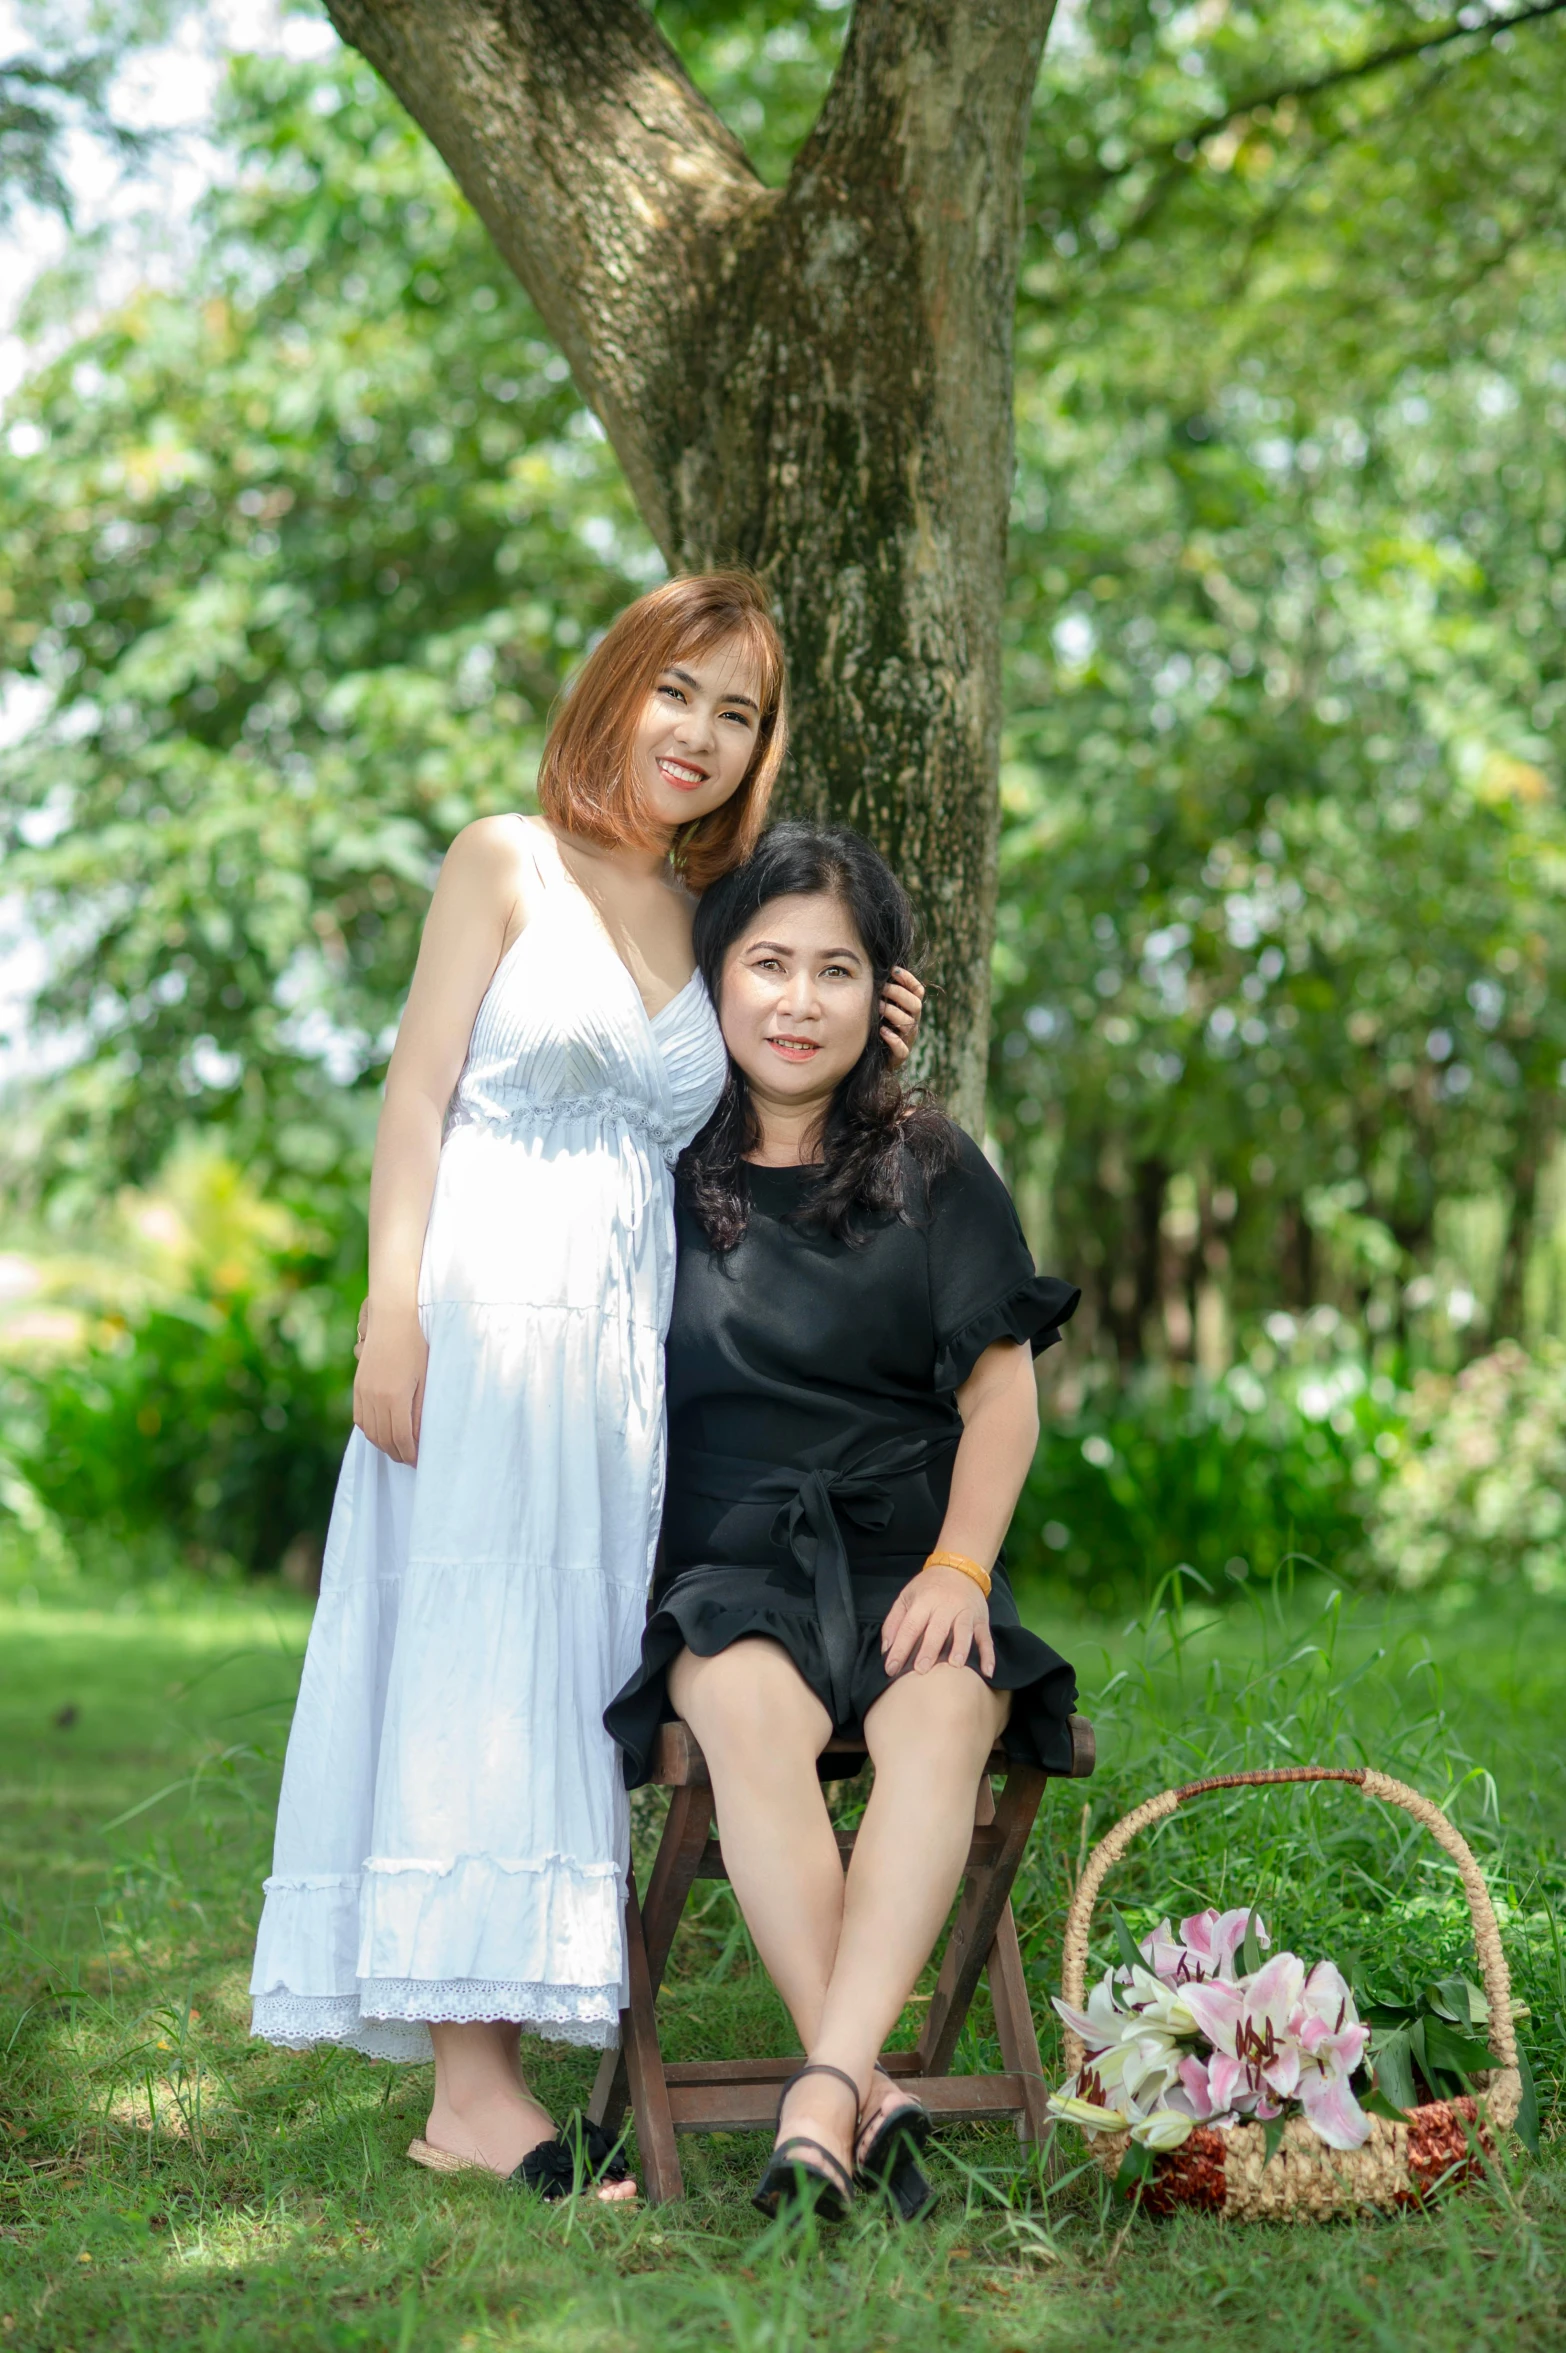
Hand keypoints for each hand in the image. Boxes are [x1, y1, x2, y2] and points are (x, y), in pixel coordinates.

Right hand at [353, 1301, 427, 1465]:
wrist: (393, 1317)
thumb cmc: (417, 1345)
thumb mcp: (425, 1379)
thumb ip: (420, 1410)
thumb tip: (418, 1438)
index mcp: (394, 1397)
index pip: (401, 1438)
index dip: (410, 1454)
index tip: (419, 1462)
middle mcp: (374, 1397)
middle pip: (383, 1439)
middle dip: (398, 1454)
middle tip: (411, 1460)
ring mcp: (363, 1391)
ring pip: (369, 1431)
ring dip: (383, 1445)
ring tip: (398, 1450)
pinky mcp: (358, 1386)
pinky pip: (360, 1418)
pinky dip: (370, 1431)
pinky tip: (382, 1433)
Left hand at [879, 965, 924, 1065]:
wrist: (872, 1056)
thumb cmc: (875, 1025)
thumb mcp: (880, 1006)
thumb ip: (882, 990)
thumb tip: (876, 968)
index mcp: (910, 1009)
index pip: (918, 991)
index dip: (909, 980)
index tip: (894, 970)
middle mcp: (912, 1023)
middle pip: (915, 1005)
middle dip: (899, 994)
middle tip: (882, 988)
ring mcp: (907, 1040)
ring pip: (909, 1024)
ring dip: (893, 1013)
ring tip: (878, 1007)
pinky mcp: (900, 1056)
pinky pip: (902, 1049)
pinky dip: (893, 1039)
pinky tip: (882, 1031)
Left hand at [881, 1565, 994, 1677]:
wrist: (959, 1568)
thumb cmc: (928, 1588)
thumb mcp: (906, 1597)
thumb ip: (893, 1622)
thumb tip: (886, 1650)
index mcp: (923, 1602)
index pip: (910, 1627)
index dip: (900, 1648)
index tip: (891, 1669)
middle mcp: (945, 1607)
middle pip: (936, 1630)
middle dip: (929, 1650)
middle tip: (921, 1670)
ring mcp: (966, 1613)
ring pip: (963, 1631)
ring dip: (960, 1648)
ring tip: (955, 1665)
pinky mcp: (981, 1620)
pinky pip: (986, 1639)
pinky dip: (988, 1655)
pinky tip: (987, 1672)